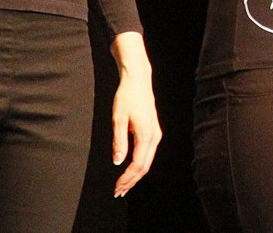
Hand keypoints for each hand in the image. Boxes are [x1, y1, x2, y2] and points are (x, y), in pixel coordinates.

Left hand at [109, 31, 159, 196]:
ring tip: (123, 185)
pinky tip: (131, 169)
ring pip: (147, 161)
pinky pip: (148, 154)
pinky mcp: (153, 131)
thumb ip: (118, 141)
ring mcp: (155, 134)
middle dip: (131, 181)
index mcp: (146, 135)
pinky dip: (139, 165)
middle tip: (118, 192)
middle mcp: (154, 137)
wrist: (138, 81)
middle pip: (145, 166)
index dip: (127, 178)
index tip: (117, 188)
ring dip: (135, 175)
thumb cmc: (126, 97)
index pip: (138, 164)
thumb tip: (118, 162)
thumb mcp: (118, 119)